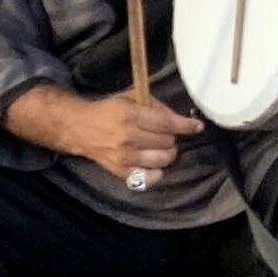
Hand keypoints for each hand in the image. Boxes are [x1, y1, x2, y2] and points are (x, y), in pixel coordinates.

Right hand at [74, 95, 201, 186]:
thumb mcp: (131, 98)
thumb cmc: (109, 111)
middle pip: (168, 142)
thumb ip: (157, 107)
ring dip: (167, 153)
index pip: (168, 124)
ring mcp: (124, 157)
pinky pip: (149, 178)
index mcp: (131, 116)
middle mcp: (128, 138)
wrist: (80, 128)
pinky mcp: (120, 171)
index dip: (186, 126)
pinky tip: (154, 163)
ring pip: (163, 160)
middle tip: (164, 134)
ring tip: (159, 147)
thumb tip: (181, 120)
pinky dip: (157, 172)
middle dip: (171, 137)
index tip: (197, 127)